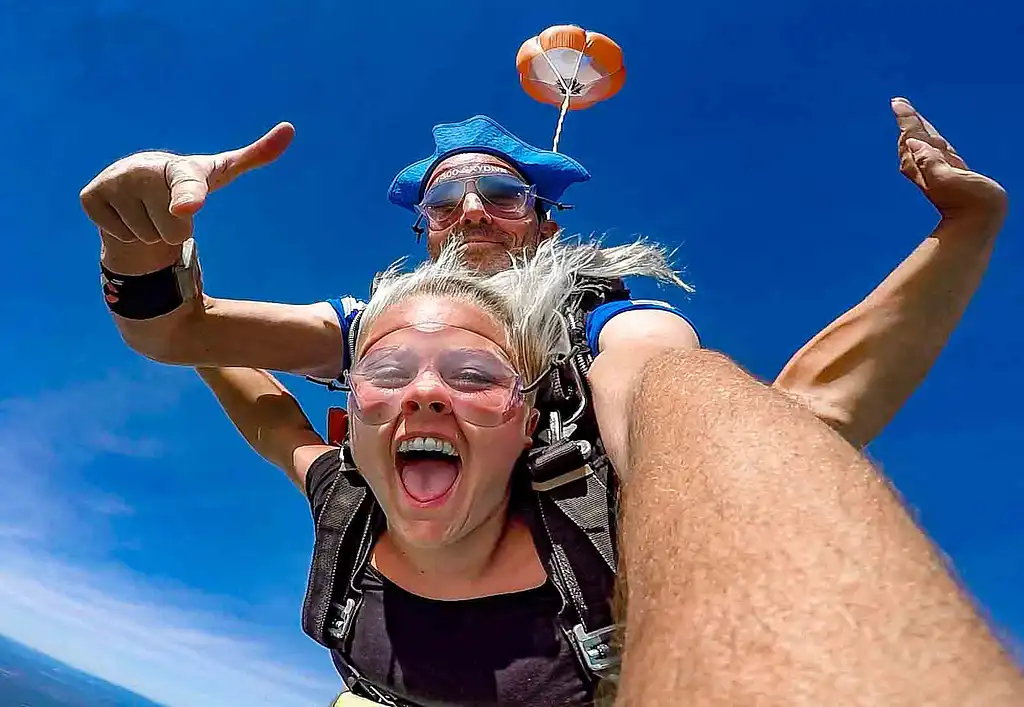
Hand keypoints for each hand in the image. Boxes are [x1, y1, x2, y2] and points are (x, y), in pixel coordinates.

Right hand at [80, 122, 294, 244]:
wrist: (134, 187)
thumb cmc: (184, 181)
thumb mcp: (219, 173)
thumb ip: (254, 155)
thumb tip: (290, 128)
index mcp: (180, 167)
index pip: (189, 189)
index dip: (188, 198)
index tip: (189, 206)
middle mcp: (143, 169)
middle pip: (173, 230)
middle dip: (173, 229)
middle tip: (166, 208)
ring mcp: (113, 181)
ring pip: (147, 237)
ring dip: (151, 231)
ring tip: (147, 210)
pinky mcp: (90, 197)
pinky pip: (121, 237)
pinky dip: (126, 233)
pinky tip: (127, 214)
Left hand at [892, 97, 1006, 224]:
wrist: (978, 221)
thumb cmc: (968, 200)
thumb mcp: (947, 179)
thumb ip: (930, 162)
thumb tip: (912, 144)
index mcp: (927, 162)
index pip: (913, 135)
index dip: (907, 118)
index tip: (896, 103)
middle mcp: (929, 166)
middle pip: (914, 138)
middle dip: (908, 121)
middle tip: (898, 103)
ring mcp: (938, 172)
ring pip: (922, 146)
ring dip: (914, 131)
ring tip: (907, 117)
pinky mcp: (948, 177)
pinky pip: (933, 155)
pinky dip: (927, 144)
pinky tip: (923, 143)